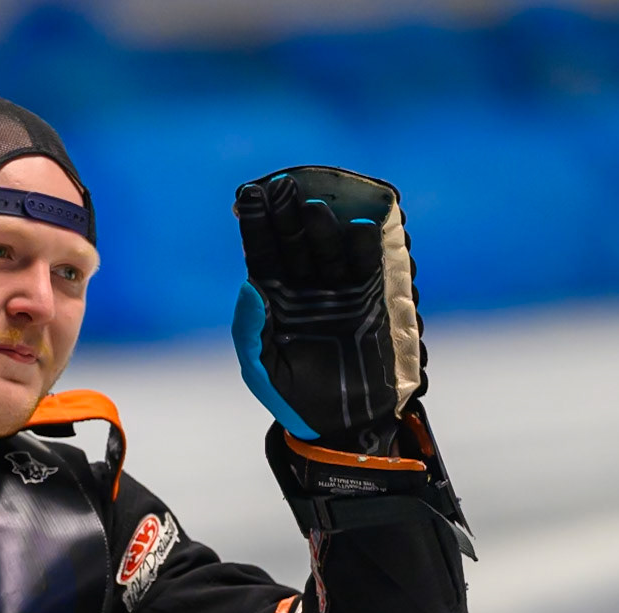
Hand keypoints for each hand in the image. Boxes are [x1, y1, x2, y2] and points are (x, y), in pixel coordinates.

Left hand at [231, 166, 423, 455]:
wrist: (342, 422)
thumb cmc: (294, 397)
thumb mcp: (263, 368)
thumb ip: (251, 330)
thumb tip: (249, 287)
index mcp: (272, 297)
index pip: (261, 251)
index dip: (255, 224)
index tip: (248, 195)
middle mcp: (304, 286)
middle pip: (293, 240)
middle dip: (286, 213)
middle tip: (281, 184)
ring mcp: (337, 288)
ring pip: (327, 247)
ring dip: (321, 225)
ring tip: (314, 205)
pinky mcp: (370, 297)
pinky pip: (366, 264)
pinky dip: (364, 245)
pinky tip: (358, 225)